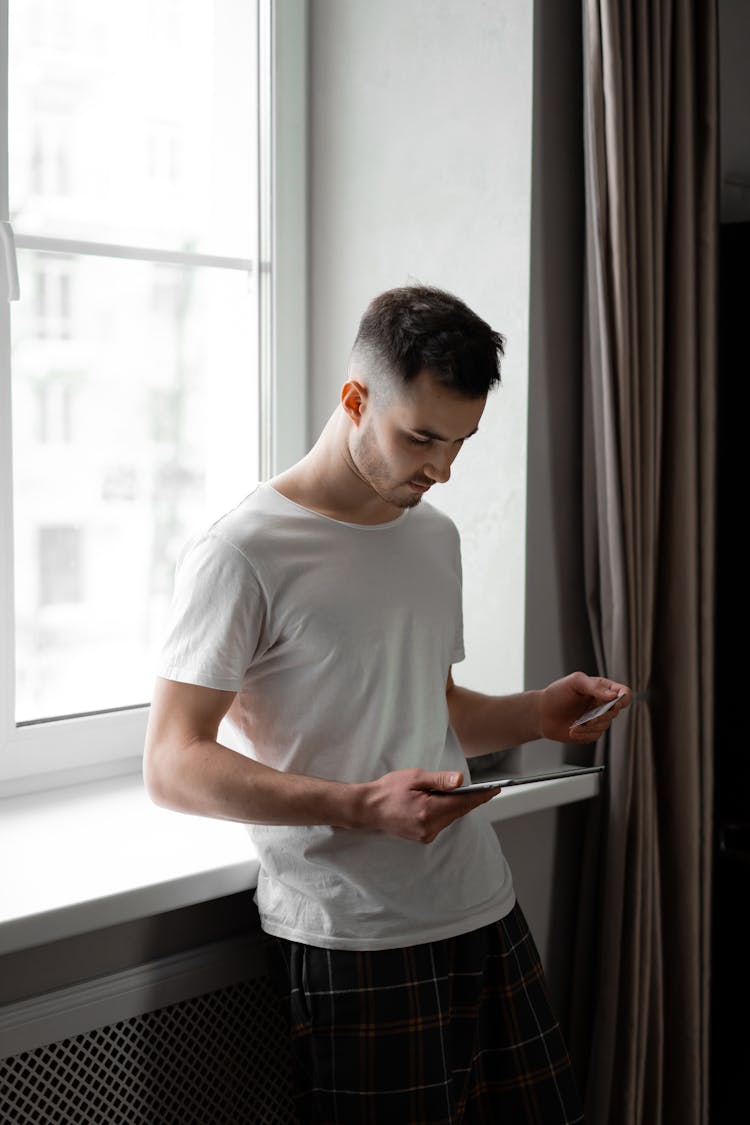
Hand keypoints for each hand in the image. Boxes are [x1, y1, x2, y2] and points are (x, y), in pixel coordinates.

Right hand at [360, 768, 495, 843]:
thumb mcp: (414, 778)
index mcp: (428, 811)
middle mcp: (429, 827)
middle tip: (486, 788)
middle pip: (459, 811)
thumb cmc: (389, 790)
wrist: (368, 809)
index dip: (481, 796)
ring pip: (451, 817)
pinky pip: (442, 822)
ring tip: (462, 792)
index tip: (495, 789)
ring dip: (457, 805)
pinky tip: (444, 802)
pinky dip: (447, 811)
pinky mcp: (423, 837)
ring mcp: (426, 835)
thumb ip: (439, 780)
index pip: (462, 803)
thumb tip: (460, 781)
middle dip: (471, 799)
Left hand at [540, 671, 630, 742]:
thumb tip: (613, 695)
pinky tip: (572, 730)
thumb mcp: (575, 682)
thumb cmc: (558, 693)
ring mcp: (599, 719)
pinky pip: (595, 736)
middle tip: (588, 718)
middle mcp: (604, 704)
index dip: (623, 698)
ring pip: (605, 725)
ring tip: (575, 723)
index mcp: (603, 688)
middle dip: (602, 715)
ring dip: (590, 725)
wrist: (542, 712)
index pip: (624, 693)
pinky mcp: (591, 732)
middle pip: (616, 711)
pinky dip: (583, 734)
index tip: (613, 702)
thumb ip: (594, 686)